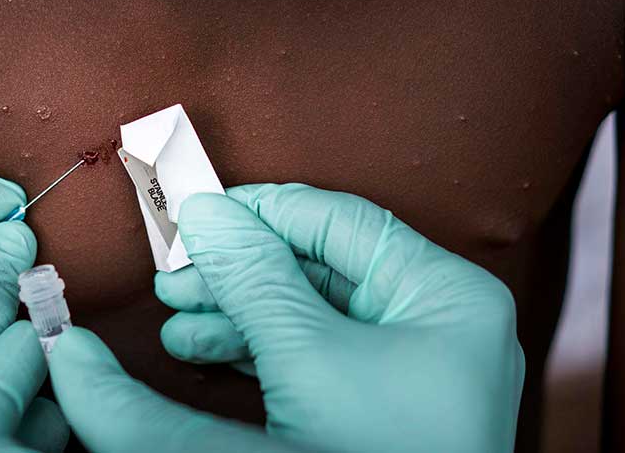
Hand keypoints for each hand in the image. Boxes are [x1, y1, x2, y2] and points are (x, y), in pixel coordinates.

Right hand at [155, 184, 525, 452]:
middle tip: (178, 271)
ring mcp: (407, 375)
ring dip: (235, 311)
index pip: (342, 220)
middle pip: (318, 267)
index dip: (262, 210)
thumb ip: (251, 279)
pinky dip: (254, 351)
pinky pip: (309, 358)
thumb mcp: (307, 359)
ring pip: (306, 314)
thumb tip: (206, 216)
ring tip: (178, 318)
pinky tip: (203, 350)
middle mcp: (434, 328)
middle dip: (238, 269)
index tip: (199, 212)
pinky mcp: (376, 414)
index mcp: (447, 296)